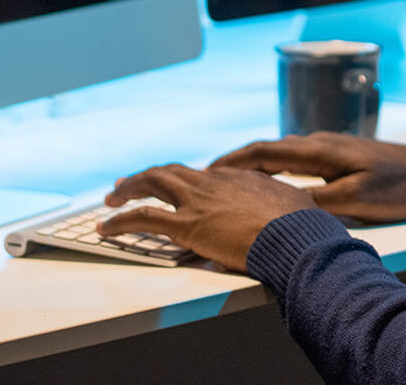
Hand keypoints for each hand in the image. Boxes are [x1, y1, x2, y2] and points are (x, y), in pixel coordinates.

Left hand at [99, 164, 315, 271]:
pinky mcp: (187, 224)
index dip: (183, 178)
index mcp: (239, 177)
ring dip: (129, 189)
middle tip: (126, 184)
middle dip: (146, 176)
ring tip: (111, 199)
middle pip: (172, 171)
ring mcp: (199, 201)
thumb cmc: (300, 226)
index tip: (173, 184)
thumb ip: (278, 207)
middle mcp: (215, 181)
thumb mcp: (291, 206)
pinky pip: (142, 218)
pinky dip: (119, 221)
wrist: (295, 234)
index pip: (202, 174)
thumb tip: (285, 217)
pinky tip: (105, 228)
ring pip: (153, 182)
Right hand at [210, 133, 405, 223]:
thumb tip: (279, 207)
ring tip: (227, 180)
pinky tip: (269, 181)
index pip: (267, 151)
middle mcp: (321, 143)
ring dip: (253, 164)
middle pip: (268, 149)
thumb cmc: (397, 187)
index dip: (234, 161)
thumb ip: (318, 203)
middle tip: (204, 177)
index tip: (206, 171)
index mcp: (321, 150)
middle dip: (235, 161)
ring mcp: (330, 148)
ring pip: (281, 153)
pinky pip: (295, 158)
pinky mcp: (338, 157)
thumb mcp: (357, 199)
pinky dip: (273, 167)